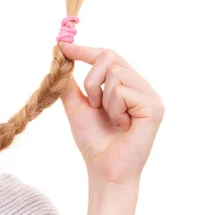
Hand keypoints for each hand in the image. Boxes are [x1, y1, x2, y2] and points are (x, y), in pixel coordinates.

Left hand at [59, 43, 164, 184]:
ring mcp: (151, 96)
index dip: (84, 49)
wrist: (104, 169)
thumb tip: (60, 58)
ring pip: (115, 72)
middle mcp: (142, 86)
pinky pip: (122, 91)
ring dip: (102, 97)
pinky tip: (121, 124)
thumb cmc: (93, 140)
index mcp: (127, 84)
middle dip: (91, 79)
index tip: (62, 46)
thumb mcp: (77, 105)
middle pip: (110, 56)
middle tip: (92, 103)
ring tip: (110, 118)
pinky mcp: (154, 107)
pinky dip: (113, 108)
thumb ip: (70, 83)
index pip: (108, 56)